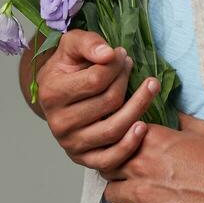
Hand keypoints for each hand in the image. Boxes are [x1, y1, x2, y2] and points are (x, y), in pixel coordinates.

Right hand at [34, 30, 160, 172]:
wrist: (56, 93)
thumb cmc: (67, 67)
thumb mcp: (72, 44)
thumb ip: (88, 43)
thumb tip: (108, 54)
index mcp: (52, 93)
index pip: (96, 79)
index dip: (116, 65)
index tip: (122, 55)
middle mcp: (58, 123)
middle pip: (109, 102)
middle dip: (125, 80)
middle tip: (131, 66)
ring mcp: (71, 144)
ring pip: (114, 129)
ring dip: (139, 106)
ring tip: (151, 87)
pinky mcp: (84, 159)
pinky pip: (111, 159)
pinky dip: (130, 144)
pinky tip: (143, 126)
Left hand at [102, 113, 203, 202]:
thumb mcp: (202, 130)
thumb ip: (180, 121)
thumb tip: (173, 114)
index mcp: (151, 137)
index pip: (117, 136)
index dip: (121, 144)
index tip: (128, 151)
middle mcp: (140, 164)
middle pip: (108, 164)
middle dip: (117, 169)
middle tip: (130, 175)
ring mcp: (141, 194)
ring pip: (110, 192)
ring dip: (121, 193)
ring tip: (135, 196)